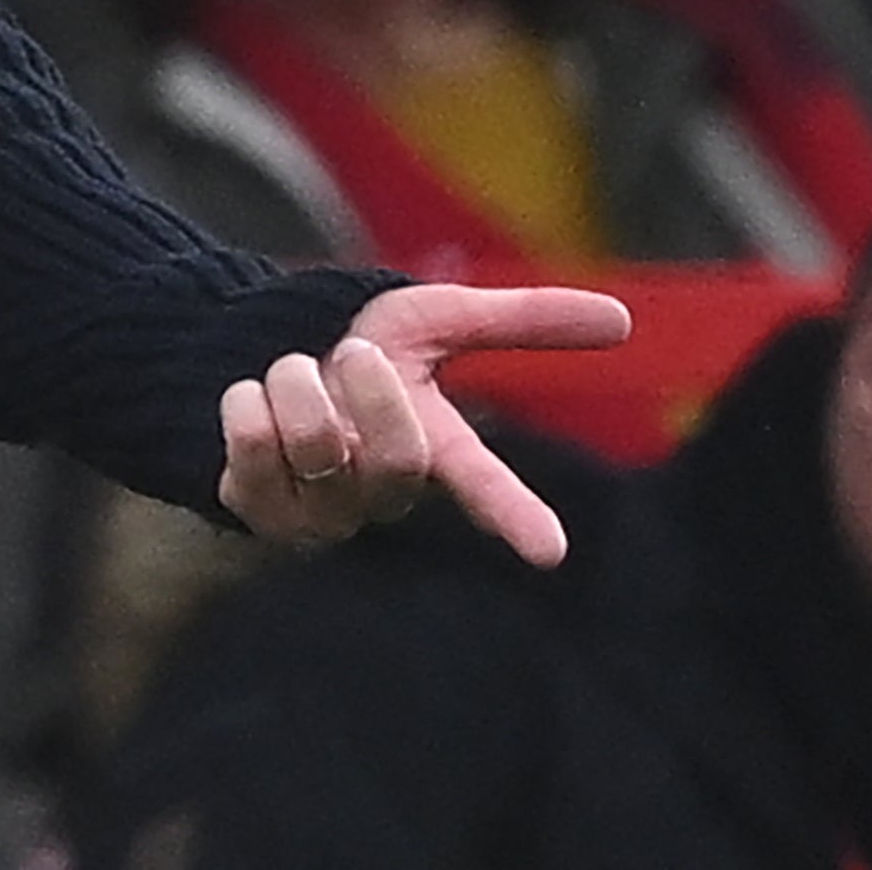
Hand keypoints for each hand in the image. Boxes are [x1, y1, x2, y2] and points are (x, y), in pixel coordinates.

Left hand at [216, 282, 629, 566]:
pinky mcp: (257, 509)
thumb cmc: (359, 347)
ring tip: (293, 373)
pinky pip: (251, 442)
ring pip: (314, 442)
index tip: (551, 552)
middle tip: (355, 353)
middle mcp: (383, 493)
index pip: (486, 488)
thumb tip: (625, 320)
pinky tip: (251, 404)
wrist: (255, 357)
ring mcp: (322, 511)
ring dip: (294, 380)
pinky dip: (246, 400)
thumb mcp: (435, 320)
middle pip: (395, 456)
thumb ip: (521, 321)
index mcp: (436, 450)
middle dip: (370, 389)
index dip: (517, 516)